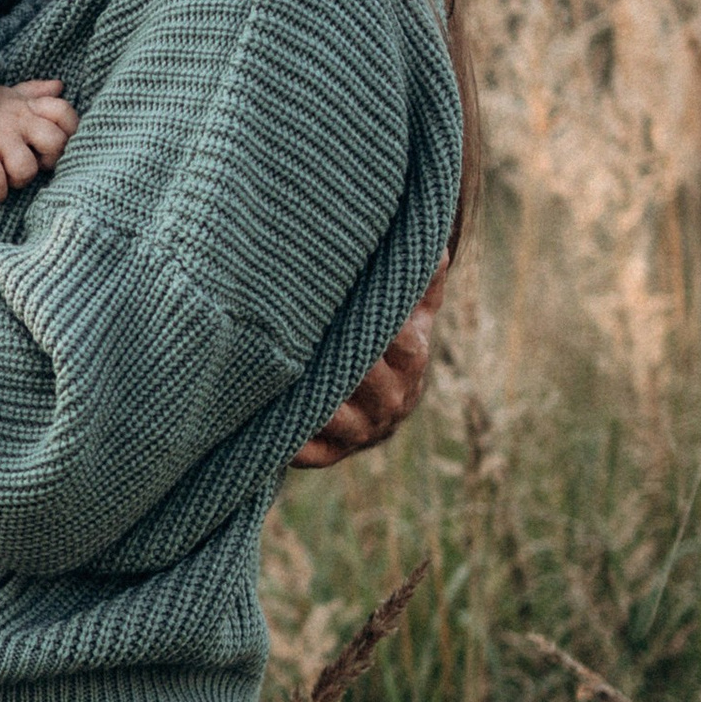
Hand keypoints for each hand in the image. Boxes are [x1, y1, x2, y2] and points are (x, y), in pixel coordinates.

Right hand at [0, 78, 76, 202]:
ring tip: (10, 179)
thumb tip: (60, 86)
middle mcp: (17, 120)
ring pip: (27, 169)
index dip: (70, 130)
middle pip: (54, 142)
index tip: (56, 144)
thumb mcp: (8, 94)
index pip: (64, 111)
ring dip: (21, 181)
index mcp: (27, 106)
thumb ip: (35, 91)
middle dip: (50, 160)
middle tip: (36, 164)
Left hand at [291, 257, 447, 467]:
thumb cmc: (392, 344)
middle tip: (299, 332)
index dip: (379, 325)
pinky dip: (293, 442)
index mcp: (411, 362)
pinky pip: (312, 452)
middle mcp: (391, 401)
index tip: (346, 301)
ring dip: (310, 399)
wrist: (380, 404)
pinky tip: (268, 423)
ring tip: (281, 375)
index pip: (401, 344)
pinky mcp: (332, 453)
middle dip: (335, 358)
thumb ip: (422, 282)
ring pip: (335, 418)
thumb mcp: (413, 313)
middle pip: (364, 380)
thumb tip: (432, 247)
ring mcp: (362, 431)